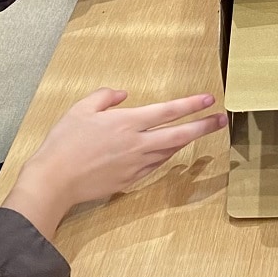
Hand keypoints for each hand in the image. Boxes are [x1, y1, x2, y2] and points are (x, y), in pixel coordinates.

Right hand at [5, 89, 226, 237]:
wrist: (55, 180)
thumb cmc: (65, 142)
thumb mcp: (81, 109)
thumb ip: (105, 97)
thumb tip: (123, 95)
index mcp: (128, 123)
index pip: (168, 112)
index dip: (191, 104)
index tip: (209, 99)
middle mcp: (138, 144)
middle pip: (179, 135)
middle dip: (204, 126)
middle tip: (222, 120)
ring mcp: (136, 165)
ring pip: (169, 151)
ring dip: (185, 141)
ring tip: (197, 132)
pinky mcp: (130, 180)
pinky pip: (154, 165)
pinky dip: (164, 156)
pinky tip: (166, 151)